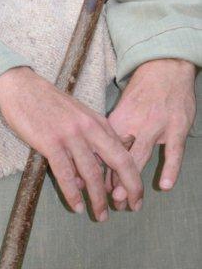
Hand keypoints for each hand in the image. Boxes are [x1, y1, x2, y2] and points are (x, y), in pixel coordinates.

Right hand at [0, 66, 142, 220]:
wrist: (21, 86)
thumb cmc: (47, 102)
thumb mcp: (77, 115)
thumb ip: (89, 140)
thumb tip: (91, 176)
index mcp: (97, 121)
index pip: (123, 152)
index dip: (133, 177)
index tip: (136, 195)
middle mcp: (88, 127)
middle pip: (118, 162)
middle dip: (129, 188)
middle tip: (131, 208)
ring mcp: (70, 135)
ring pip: (92, 173)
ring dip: (98, 198)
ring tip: (101, 215)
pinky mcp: (50, 142)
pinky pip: (66, 173)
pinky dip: (73, 193)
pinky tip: (77, 206)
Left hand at [107, 58, 196, 209]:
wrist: (165, 67)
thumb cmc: (142, 91)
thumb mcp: (122, 108)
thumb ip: (113, 131)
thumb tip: (96, 155)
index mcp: (118, 118)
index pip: (104, 149)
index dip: (99, 170)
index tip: (94, 188)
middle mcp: (134, 123)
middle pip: (119, 156)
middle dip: (113, 181)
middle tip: (109, 202)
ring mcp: (156, 125)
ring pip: (141, 156)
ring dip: (132, 180)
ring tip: (128, 201)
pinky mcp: (177, 127)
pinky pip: (174, 151)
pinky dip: (170, 168)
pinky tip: (165, 185)